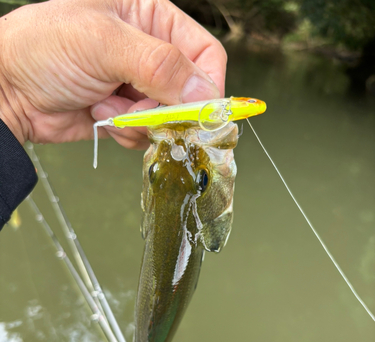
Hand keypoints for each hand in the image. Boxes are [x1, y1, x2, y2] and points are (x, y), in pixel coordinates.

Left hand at [0, 0, 225, 148]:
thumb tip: (205, 94)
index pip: (204, 53)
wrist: (6, 89)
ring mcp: (138, 88)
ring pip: (170, 118)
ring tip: (107, 106)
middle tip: (137, 108)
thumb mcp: (103, 43)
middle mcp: (150, 53)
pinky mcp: (127, 116)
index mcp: (151, 18)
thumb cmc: (44, 48)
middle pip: (189, 92)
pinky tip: (102, 117)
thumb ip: (159, 64)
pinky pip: (147, 135)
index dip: (206, 84)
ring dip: (141, 122)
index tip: (195, 110)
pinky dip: (128, 134)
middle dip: (166, 108)